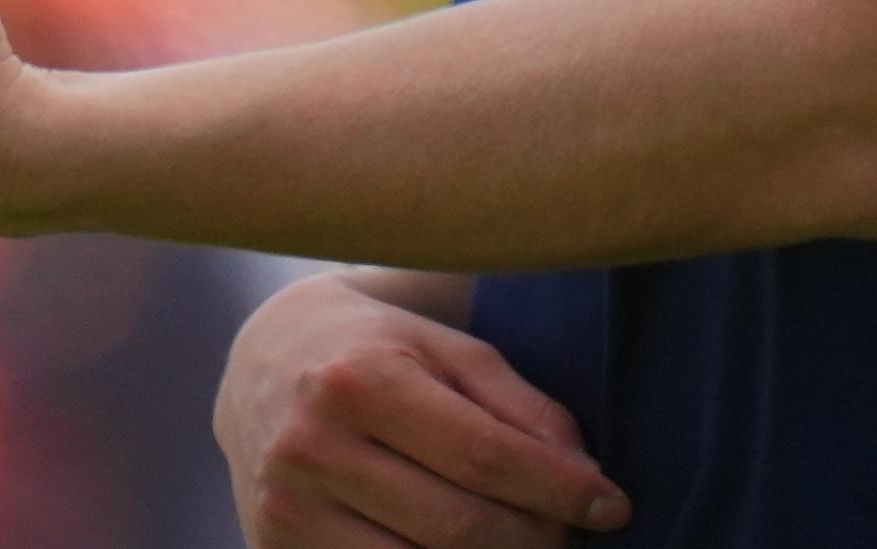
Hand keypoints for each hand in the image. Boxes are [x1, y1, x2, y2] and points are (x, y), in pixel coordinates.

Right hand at [216, 272, 628, 547]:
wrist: (262, 360)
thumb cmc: (379, 347)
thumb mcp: (450, 350)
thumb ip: (521, 405)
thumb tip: (585, 476)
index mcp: (361, 380)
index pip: (484, 456)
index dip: (559, 490)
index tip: (614, 505)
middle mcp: (313, 447)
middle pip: (456, 527)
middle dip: (535, 540)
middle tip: (574, 536)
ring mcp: (287, 508)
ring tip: (530, 545)